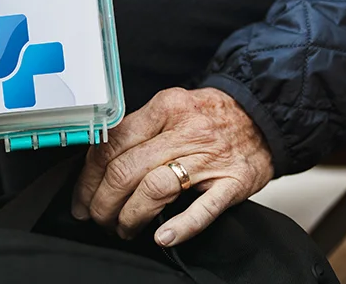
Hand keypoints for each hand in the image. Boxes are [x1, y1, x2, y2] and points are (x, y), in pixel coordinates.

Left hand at [71, 87, 273, 246]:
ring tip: (122, 228)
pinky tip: (162, 237)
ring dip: (130, 216)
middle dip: (103, 202)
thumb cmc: (209, 116)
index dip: (88, 177)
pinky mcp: (234, 181)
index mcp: (164, 109)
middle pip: (126, 170)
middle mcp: (185, 130)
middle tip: (97, 218)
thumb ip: (138, 131)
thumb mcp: (171, 109)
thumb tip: (95, 166)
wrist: (264, 115)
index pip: (112, 144)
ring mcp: (210, 157)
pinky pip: (204, 207)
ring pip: (155, 188)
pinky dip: (181, 225)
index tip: (80, 197)